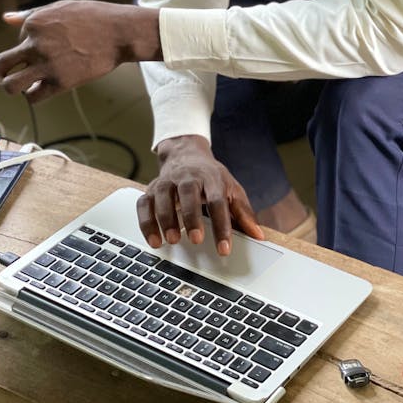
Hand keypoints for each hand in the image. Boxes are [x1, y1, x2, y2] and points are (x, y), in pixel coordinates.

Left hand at [0, 0, 161, 100]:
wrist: (120, 32)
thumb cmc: (93, 17)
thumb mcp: (59, 7)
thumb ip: (30, 15)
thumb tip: (6, 19)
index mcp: (34, 23)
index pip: (17, 40)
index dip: (27, 46)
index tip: (44, 48)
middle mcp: (35, 44)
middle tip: (2, 77)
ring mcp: (47, 64)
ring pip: (11, 85)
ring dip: (12, 88)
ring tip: (20, 87)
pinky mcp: (61, 82)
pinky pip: (34, 97)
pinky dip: (33, 96)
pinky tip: (40, 90)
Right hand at [137, 135, 264, 255]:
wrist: (186, 154)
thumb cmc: (211, 177)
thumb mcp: (231, 189)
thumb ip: (243, 213)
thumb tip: (258, 235)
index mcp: (211, 178)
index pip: (218, 201)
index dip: (222, 225)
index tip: (224, 249)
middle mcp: (187, 178)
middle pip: (188, 194)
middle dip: (191, 217)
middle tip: (196, 240)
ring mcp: (167, 182)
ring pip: (163, 197)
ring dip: (166, 220)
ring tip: (172, 240)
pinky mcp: (151, 189)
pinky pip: (144, 204)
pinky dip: (145, 222)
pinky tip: (153, 240)